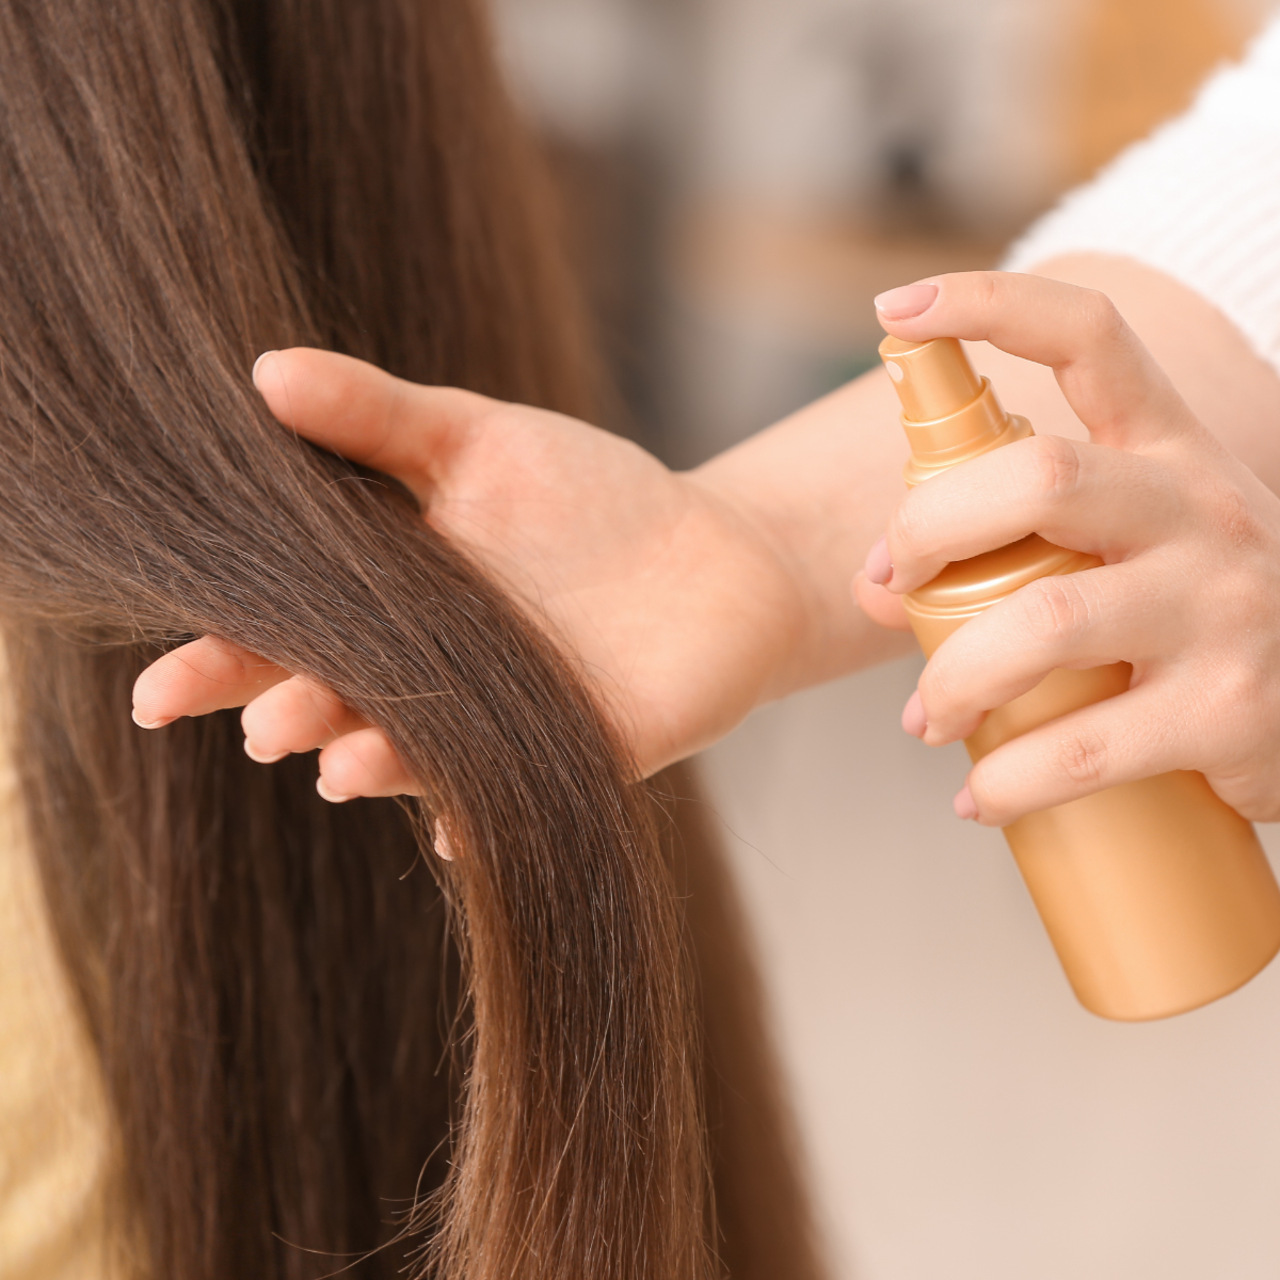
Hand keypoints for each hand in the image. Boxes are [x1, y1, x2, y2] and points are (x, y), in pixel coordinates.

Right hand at [131, 349, 814, 793]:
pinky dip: (485, 814)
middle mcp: (429, 680)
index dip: (220, 664)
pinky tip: (459, 828)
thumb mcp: (482, 441)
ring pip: (419, 756)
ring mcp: (500, 727)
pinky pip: (519, 797)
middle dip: (293, 719)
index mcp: (391, 605)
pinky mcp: (581, 757)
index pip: (284, 639)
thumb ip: (380, 419)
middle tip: (265, 728)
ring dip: (378, 766)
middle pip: (338, 706)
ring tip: (344, 767)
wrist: (716, 552)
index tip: (158, 693)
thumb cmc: (591, 497)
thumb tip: (262, 372)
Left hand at [863, 270, 1279, 824]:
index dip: (987, 305)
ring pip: (1047, 620)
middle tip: (889, 581)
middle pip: (1040, 476)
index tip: (895, 309)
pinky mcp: (1229, 711)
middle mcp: (1202, 509)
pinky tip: (982, 797)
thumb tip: (873, 590)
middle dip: (928, 528)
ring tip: (926, 720)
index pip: (1088, 338)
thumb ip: (1009, 548)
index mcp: (1169, 450)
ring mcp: (1223, 606)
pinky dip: (1010, 780)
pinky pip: (1085, 748)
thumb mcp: (1127, 549)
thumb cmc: (1196, 614)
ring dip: (954, 678)